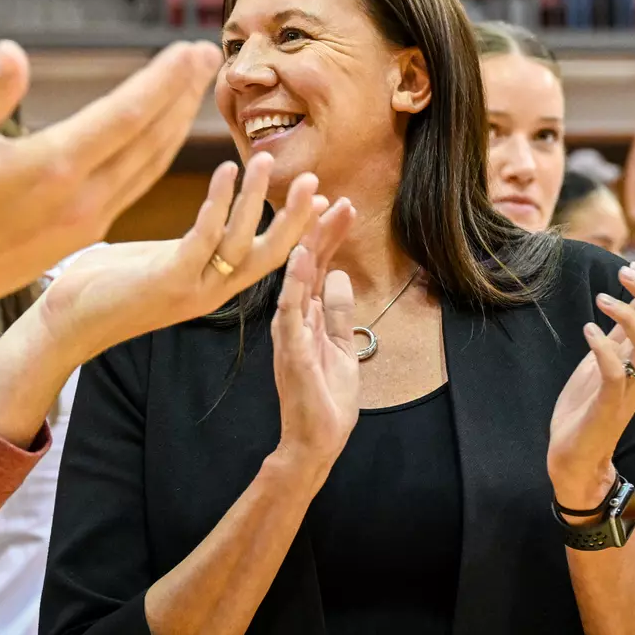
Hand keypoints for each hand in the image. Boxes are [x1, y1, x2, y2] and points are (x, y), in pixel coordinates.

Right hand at [0, 41, 223, 334]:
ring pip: (149, 165)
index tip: (191, 49)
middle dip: (182, 93)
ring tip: (194, 86)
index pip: (126, 114)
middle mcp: (81, 197)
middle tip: (207, 53)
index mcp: (52, 167)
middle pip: (151, 138)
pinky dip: (158, 153)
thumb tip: (14, 50)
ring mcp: (88, 220)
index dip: (163, 79)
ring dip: (177, 122)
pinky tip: (162, 134)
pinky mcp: (84, 233)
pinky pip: (135, 186)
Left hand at [36, 154, 338, 360]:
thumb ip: (192, 242)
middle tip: (315, 180)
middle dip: (296, 219)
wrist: (67, 323)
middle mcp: (213, 291)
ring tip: (268, 160)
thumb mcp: (163, 259)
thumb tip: (211, 216)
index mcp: (215, 284)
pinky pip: (203, 238)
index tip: (324, 200)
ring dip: (257, 199)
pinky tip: (225, 171)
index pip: (269, 255)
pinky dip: (218, 202)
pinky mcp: (167, 281)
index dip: (299, 230)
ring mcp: (193, 289)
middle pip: (271, 254)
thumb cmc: (108, 286)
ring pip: (241, 241)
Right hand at [270, 206, 358, 491]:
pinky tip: (303, 256)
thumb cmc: (326, 399)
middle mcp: (295, 318)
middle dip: (319, 229)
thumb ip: (340, 314)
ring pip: (296, 279)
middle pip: (307, 265)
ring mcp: (291, 332)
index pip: (319, 267)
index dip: (329, 236)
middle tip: (330, 194)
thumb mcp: (343, 347)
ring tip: (313, 211)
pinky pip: (292, 309)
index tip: (341, 205)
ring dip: (305, 244)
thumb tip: (341, 277)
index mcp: (308, 316)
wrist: (316, 441)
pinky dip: (297, 282)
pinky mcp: (291, 349)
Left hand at [548, 265, 634, 508]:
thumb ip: (621, 333)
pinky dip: (604, 348)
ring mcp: (629, 391)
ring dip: (631, 317)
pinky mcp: (609, 406)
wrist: (575, 459)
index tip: (633, 264)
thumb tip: (631, 296)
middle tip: (625, 270)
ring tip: (603, 298)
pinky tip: (588, 331)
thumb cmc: (588, 408)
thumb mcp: (604, 361)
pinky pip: (616, 373)